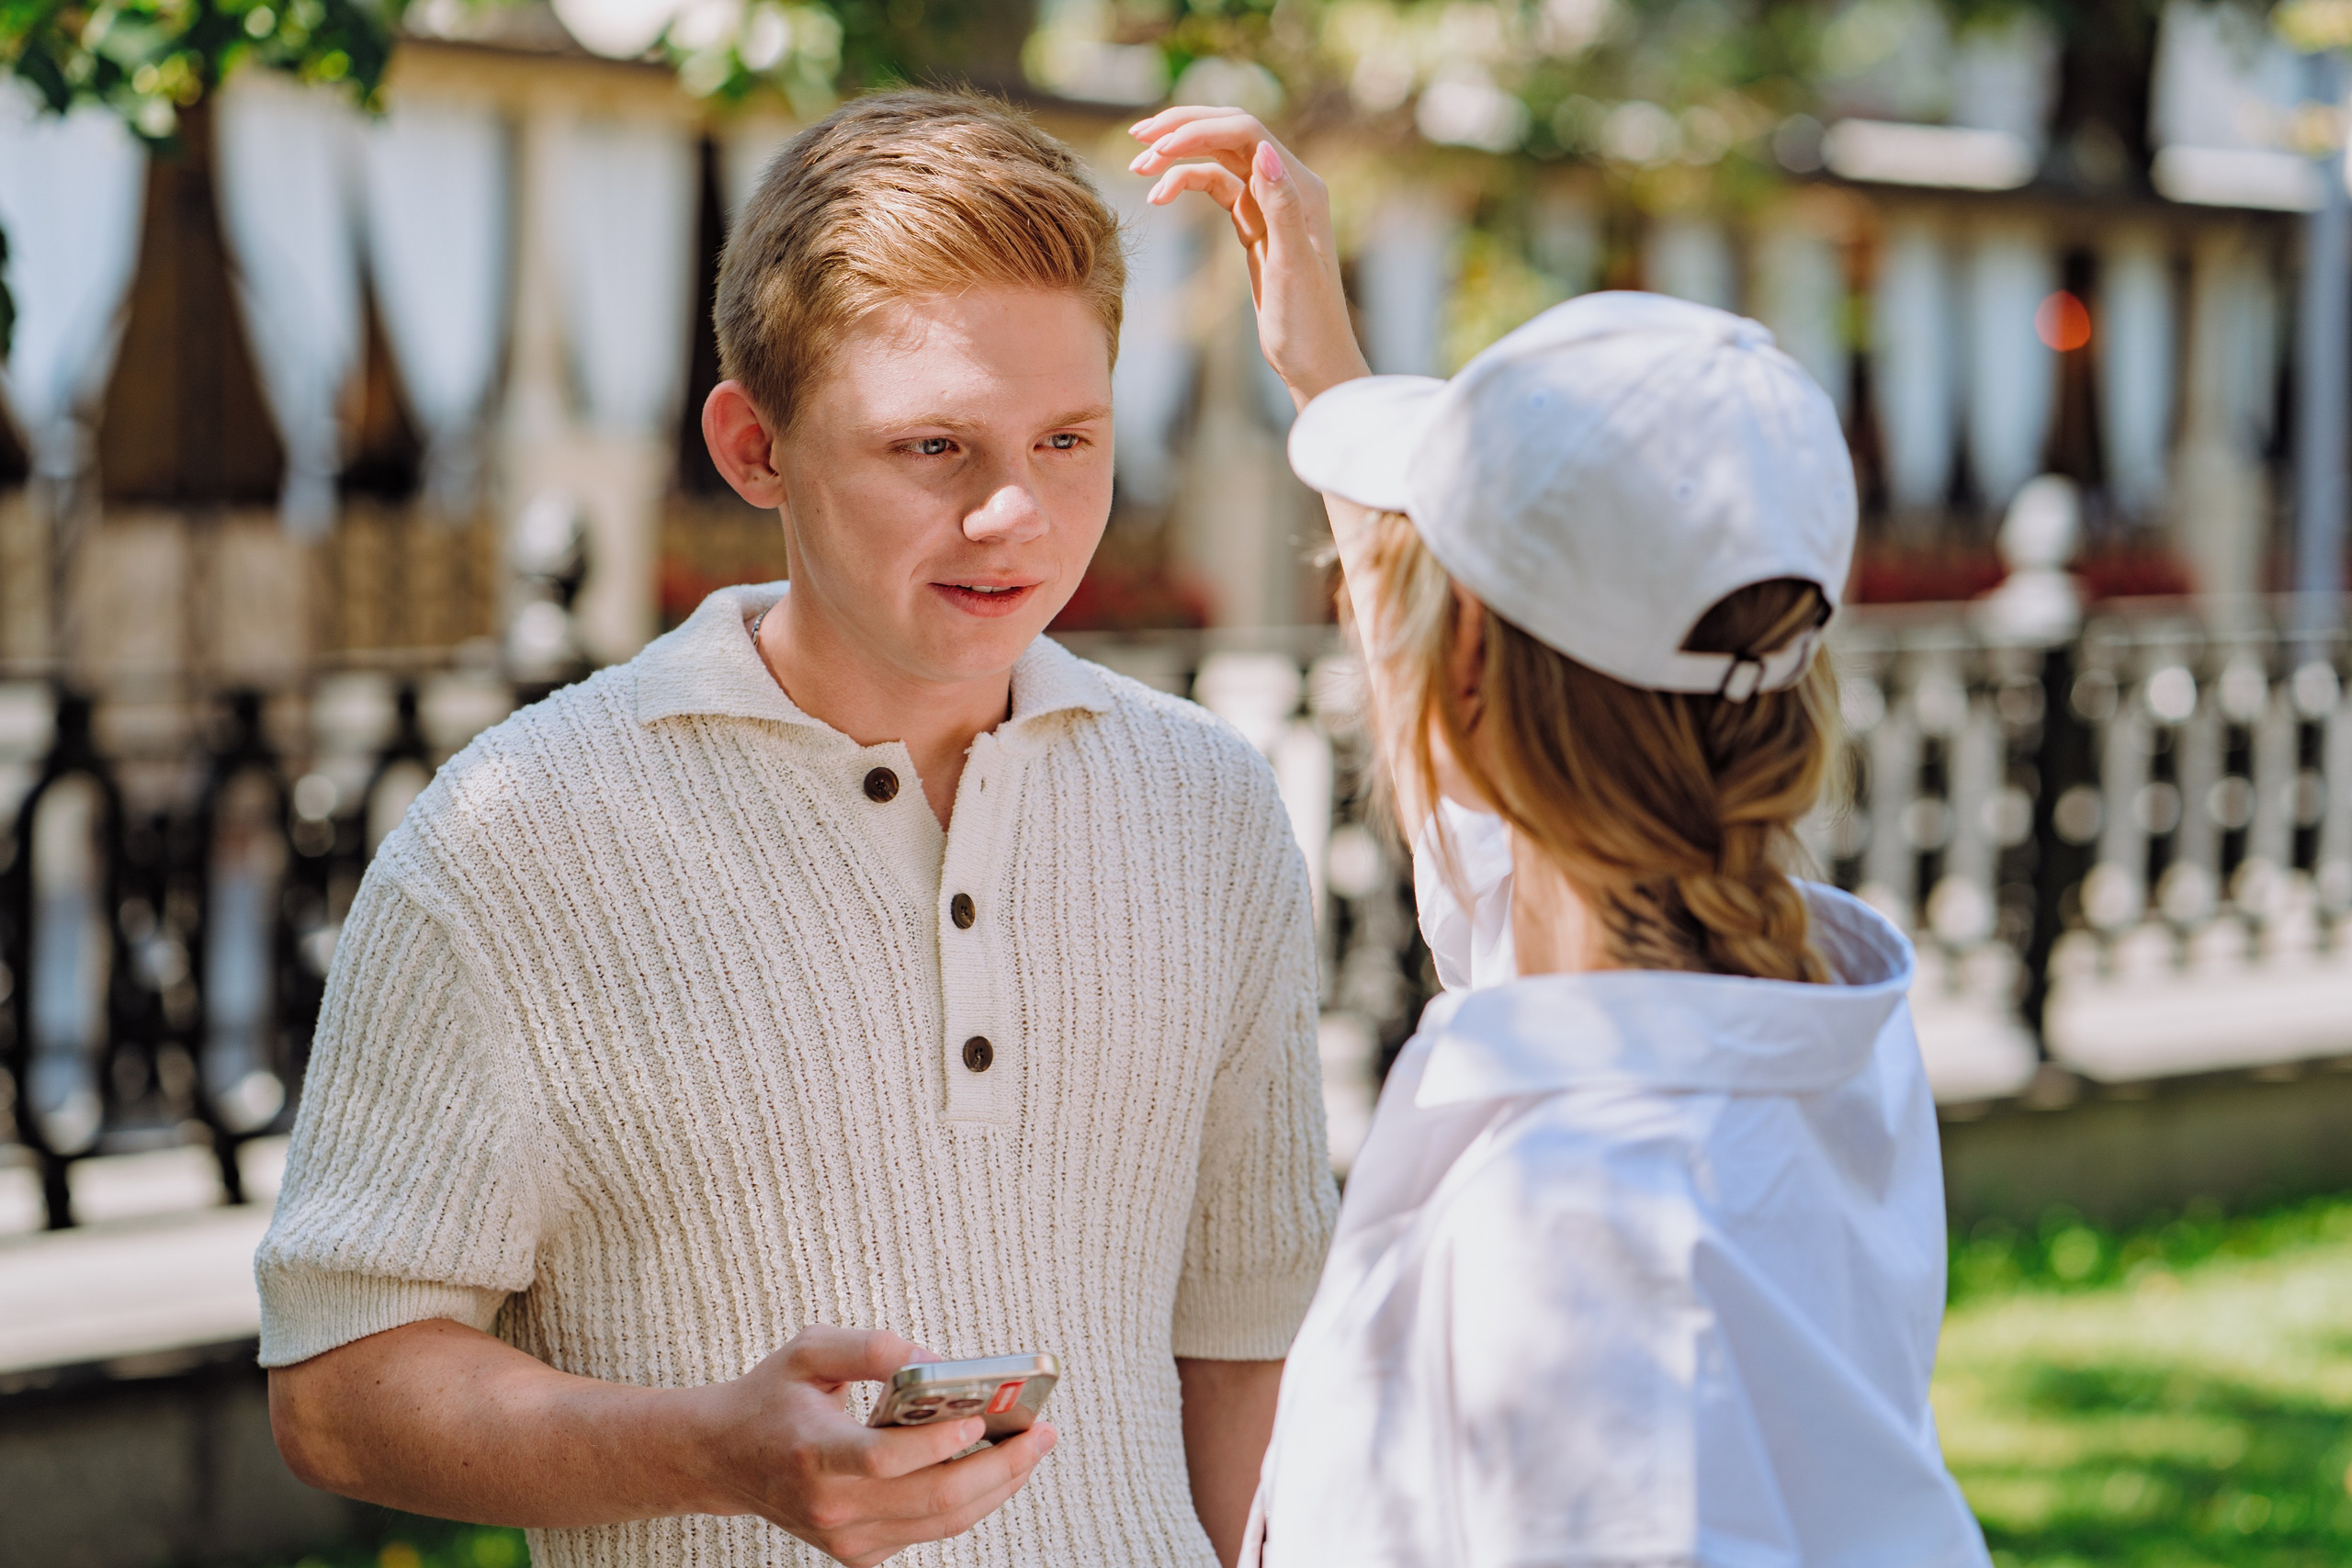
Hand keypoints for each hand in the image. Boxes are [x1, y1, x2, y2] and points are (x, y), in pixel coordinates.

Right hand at [700, 1327, 1056, 1566]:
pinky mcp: (860, 1553)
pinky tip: (993, 1466)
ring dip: (999, 1486)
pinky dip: (969, 1500)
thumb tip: (935, 1361)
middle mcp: (832, 1508)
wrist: (724, 1458)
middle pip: (934, 1499)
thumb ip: (872, 1347)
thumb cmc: (771, 1398)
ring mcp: (848, 1539)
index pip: (886, 1459)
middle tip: (1042, 1433)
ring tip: (1033, 1448)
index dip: (940, 1441)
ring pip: (944, 1521)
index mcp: (813, 1455)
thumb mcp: (810, 1350)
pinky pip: (931, 1529)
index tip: (982, 1415)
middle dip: (1001, 1467)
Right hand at [1129, 107, 1369, 407]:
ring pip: (1219, 159)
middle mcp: (1287, 186)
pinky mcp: (1254, 224)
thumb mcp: (1292, 267)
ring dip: (1178, 156)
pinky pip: (1216, 188)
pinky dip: (1186, 185)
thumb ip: (1281, 208)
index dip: (1199, 129)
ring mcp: (1269, 204)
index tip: (1156, 145)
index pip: (1246, 133)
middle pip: (1230, 134)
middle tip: (1138, 135)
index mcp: (1302, 188)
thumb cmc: (1309, 322)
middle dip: (1184, 129)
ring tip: (1138, 168)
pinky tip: (1158, 197)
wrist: (1314, 362)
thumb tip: (1263, 151)